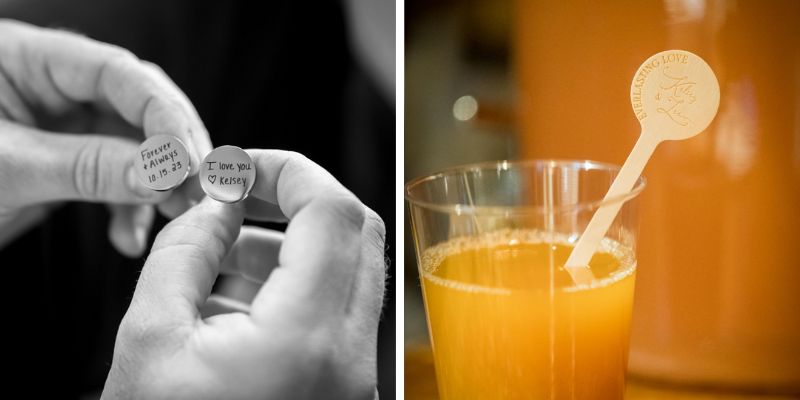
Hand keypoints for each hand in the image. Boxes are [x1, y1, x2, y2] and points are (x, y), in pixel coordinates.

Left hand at [0, 19, 211, 254]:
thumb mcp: (6, 170)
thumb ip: (87, 165)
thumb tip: (164, 169)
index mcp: (26, 60)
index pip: (117, 72)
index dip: (163, 113)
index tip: (189, 159)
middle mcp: (51, 87)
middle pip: (138, 107)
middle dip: (172, 152)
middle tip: (200, 190)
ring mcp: (61, 126)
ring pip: (136, 147)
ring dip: (160, 187)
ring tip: (174, 219)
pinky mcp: (66, 163)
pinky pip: (116, 179)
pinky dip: (130, 210)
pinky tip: (128, 238)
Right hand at [103, 151, 385, 399]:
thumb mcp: (151, 337)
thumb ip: (186, 250)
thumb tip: (217, 201)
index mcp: (306, 337)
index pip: (333, 211)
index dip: (289, 170)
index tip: (243, 166)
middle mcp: (350, 357)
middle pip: (356, 234)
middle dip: (295, 203)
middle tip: (239, 200)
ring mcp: (357, 377)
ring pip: (347, 274)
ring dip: (290, 249)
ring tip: (220, 262)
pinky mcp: (348, 389)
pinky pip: (337, 314)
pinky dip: (296, 290)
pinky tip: (235, 306)